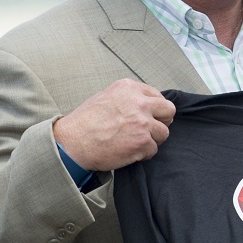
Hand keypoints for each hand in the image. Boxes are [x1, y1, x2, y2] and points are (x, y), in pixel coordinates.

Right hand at [51, 79, 174, 171]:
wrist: (73, 142)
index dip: (154, 108)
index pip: (157, 95)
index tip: (147, 116)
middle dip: (162, 121)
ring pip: (164, 133)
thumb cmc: (84, 122)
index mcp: (129, 88)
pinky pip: (153, 150)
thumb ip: (126, 98)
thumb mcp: (105, 97)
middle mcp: (139, 102)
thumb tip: (142, 104)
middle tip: (150, 129)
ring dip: (152, 139)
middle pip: (169, 110)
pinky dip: (143, 154)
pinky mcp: (142, 142)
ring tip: (135, 142)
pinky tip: (128, 152)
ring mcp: (142, 123)